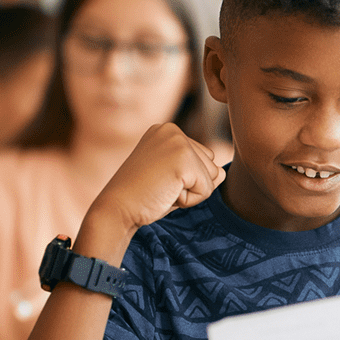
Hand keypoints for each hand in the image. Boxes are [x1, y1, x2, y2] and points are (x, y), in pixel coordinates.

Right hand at [89, 123, 224, 238]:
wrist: (116, 209)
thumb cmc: (142, 197)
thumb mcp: (173, 178)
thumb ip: (200, 171)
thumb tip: (223, 173)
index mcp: (167, 131)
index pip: (203, 159)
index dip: (185, 179)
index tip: (158, 180)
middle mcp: (173, 130)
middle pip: (211, 166)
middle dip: (190, 185)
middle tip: (159, 187)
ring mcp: (178, 142)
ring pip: (212, 177)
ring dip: (191, 192)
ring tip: (162, 189)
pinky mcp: (183, 158)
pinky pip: (206, 189)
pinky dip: (189, 200)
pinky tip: (165, 194)